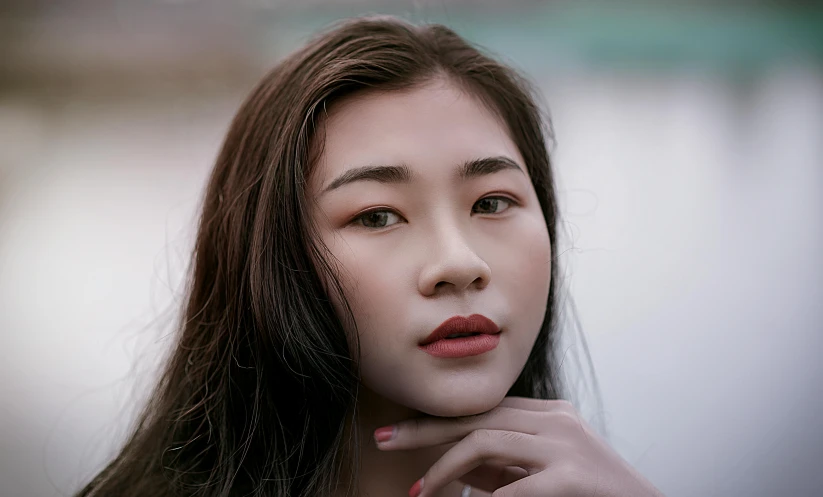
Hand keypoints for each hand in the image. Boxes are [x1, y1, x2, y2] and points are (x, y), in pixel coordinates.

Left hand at [373, 397, 665, 496]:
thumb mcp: (532, 477)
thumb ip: (496, 467)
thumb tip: (446, 465)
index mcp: (546, 414)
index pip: (479, 409)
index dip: (433, 419)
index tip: (393, 431)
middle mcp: (555, 420)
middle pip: (475, 416)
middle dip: (423, 430)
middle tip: (380, 440)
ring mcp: (566, 445)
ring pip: (486, 441)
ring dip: (444, 469)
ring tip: (421, 492)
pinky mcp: (574, 477)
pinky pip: (516, 487)